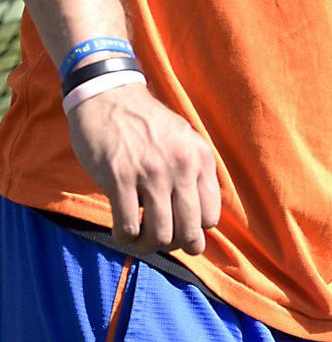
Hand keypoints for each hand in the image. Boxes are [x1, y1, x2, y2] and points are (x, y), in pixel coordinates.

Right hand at [66, 82, 220, 254]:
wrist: (109, 96)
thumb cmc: (146, 124)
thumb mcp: (184, 141)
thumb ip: (194, 173)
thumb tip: (200, 220)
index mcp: (200, 158)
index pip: (211, 216)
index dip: (195, 230)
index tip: (180, 229)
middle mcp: (181, 167)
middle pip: (188, 231)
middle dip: (175, 245)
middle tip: (159, 242)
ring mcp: (151, 173)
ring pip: (160, 235)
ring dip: (147, 245)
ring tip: (139, 238)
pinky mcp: (119, 178)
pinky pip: (128, 227)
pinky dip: (125, 237)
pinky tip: (121, 230)